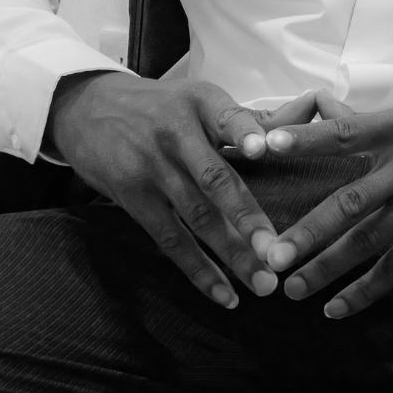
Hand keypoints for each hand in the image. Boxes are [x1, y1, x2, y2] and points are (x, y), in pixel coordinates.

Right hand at [47, 73, 319, 309]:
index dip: (245, 131)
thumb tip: (304, 117)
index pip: (225, 115)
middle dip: (246, 217)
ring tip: (262, 283)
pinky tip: (224, 294)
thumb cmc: (160, 106)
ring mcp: (152, 167)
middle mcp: (176, 133)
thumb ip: (246, 118)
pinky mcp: (132, 197)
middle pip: (213, 178)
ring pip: (196, 216)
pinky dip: (198, 270)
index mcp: (200, 102)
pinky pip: (170, 239)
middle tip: (276, 250)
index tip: (264, 149)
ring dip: (231, 253)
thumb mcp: (196, 98)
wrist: (88, 108)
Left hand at [261, 92, 392, 318]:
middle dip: (307, 232)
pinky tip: (341, 306)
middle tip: (270, 255)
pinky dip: (369, 289)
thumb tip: (325, 113)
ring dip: (329, 268)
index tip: (264, 148)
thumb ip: (376, 123)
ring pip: (370, 240)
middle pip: (350, 201)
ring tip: (294, 288)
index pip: (343, 132)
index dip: (304, 139)